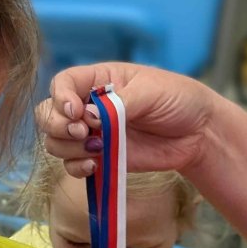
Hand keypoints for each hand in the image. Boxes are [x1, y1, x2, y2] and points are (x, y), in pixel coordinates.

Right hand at [37, 62, 215, 178]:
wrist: (198, 134)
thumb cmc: (178, 100)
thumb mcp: (151, 91)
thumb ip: (119, 104)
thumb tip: (88, 118)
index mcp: (99, 80)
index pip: (63, 83)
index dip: (60, 97)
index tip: (76, 111)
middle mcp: (88, 107)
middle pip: (48, 114)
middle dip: (58, 125)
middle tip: (82, 132)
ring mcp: (91, 134)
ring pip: (55, 142)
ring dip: (67, 148)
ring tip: (96, 149)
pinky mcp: (98, 158)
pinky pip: (71, 165)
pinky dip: (76, 167)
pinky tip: (94, 165)